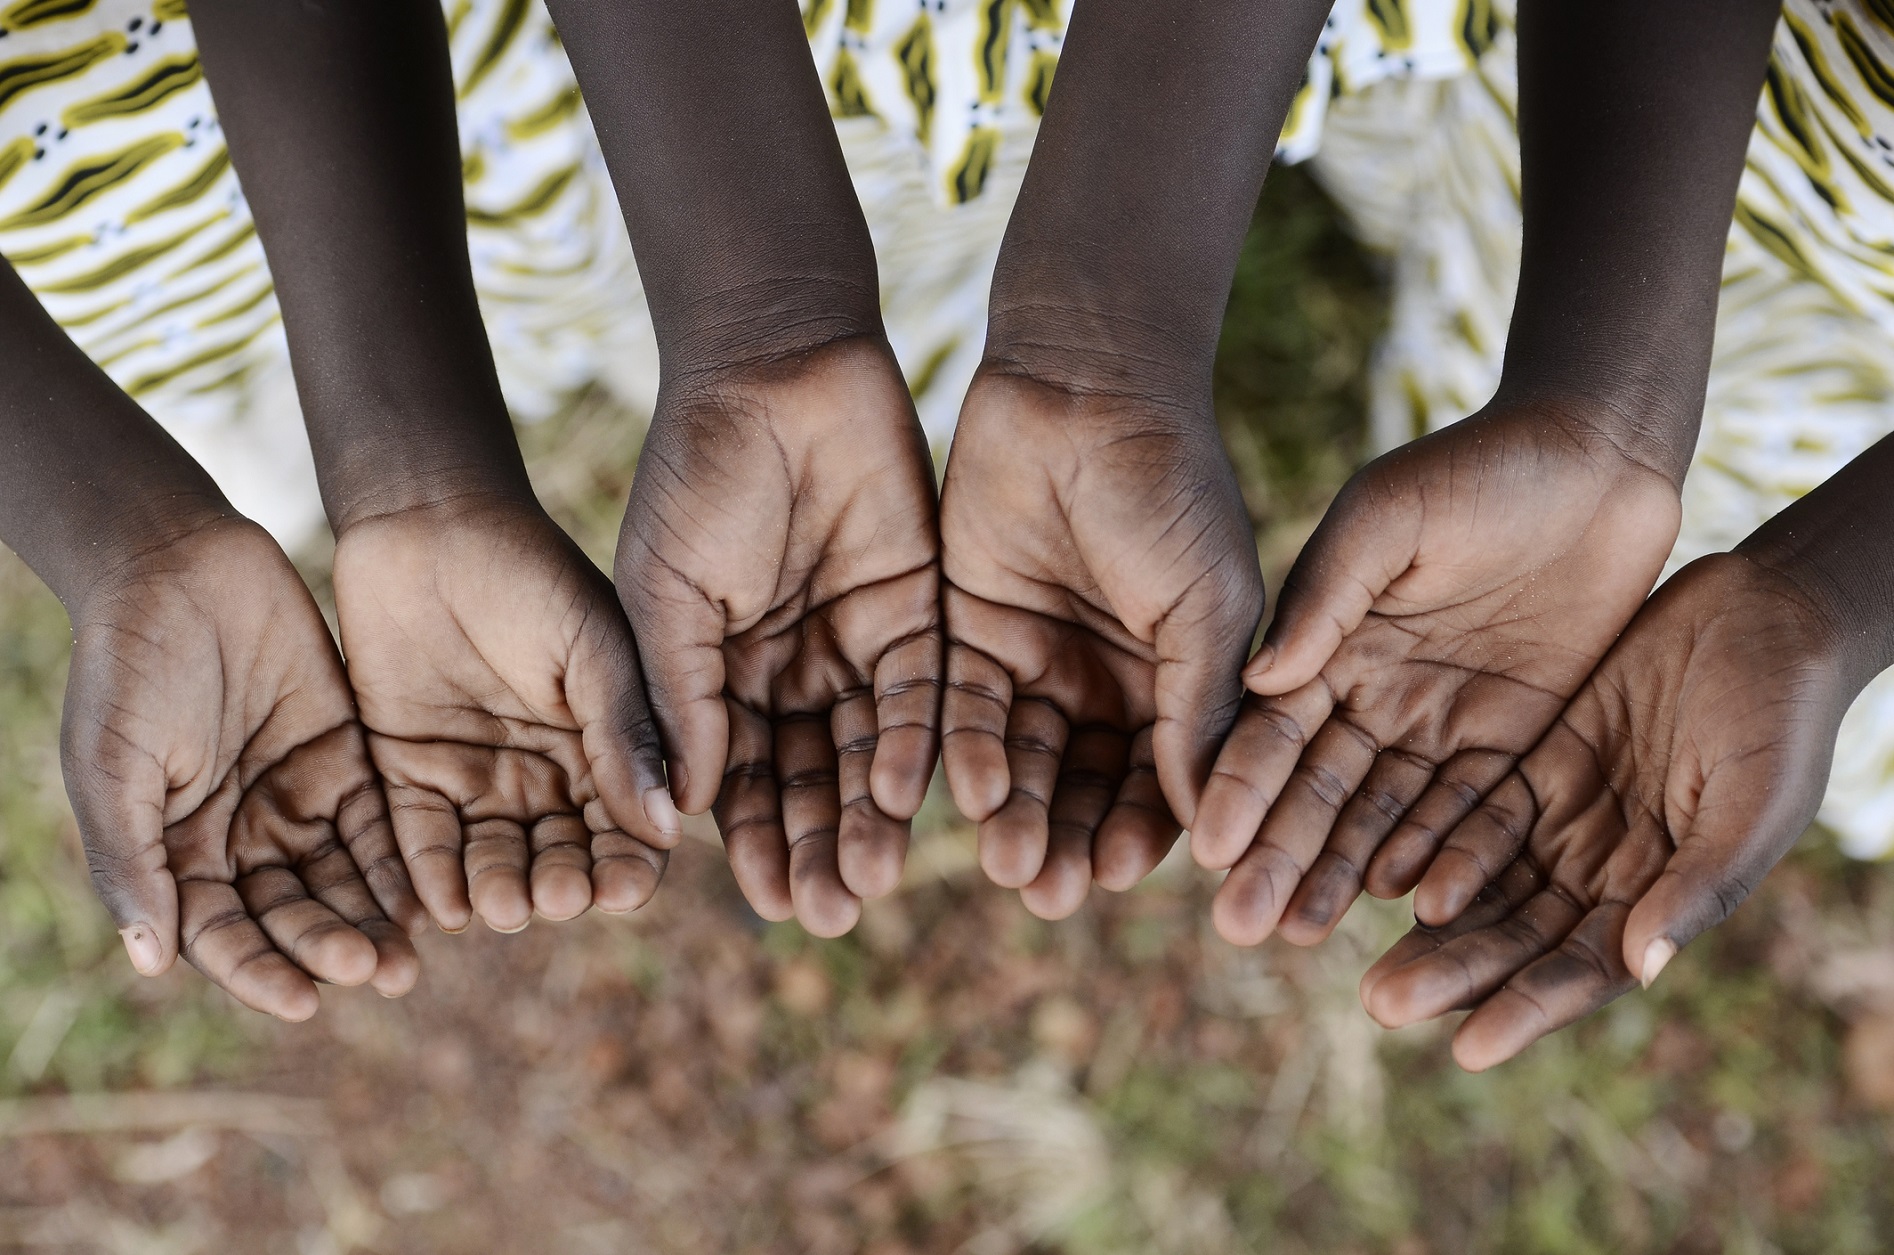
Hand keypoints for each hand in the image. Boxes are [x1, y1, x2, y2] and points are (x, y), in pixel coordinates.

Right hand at [61, 515, 423, 1020]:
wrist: (177, 566)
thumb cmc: (127, 665)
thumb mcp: (113, 764)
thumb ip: (133, 860)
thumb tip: (153, 961)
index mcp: (178, 849)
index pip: (223, 934)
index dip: (261, 972)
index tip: (304, 1002)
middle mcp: (242, 835)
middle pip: (293, 914)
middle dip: (333, 948)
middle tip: (379, 973)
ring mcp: (296, 796)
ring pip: (344, 878)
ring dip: (377, 919)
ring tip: (413, 955)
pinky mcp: (346, 754)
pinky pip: (381, 820)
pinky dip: (404, 860)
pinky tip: (435, 891)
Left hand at [333, 497, 677, 933]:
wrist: (428, 522)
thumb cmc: (532, 572)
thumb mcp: (594, 646)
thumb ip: (626, 730)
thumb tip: (670, 822)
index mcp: (607, 745)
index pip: (629, 826)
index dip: (630, 864)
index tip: (623, 888)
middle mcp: (547, 776)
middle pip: (563, 857)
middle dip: (562, 884)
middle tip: (553, 896)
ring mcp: (478, 779)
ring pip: (495, 860)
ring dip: (501, 890)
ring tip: (501, 905)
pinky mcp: (406, 773)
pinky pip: (421, 840)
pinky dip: (431, 878)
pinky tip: (442, 906)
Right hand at [617, 337, 939, 936]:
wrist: (775, 368)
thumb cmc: (698, 475)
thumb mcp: (667, 595)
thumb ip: (680, 698)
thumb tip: (679, 814)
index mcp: (722, 676)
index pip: (741, 783)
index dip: (754, 844)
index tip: (767, 904)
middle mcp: (792, 673)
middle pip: (812, 783)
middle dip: (820, 848)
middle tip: (831, 915)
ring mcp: (856, 643)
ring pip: (871, 751)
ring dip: (872, 816)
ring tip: (874, 878)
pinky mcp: (919, 608)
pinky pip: (924, 691)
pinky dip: (917, 742)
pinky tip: (907, 791)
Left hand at [937, 368, 1263, 918]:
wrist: (1084, 385)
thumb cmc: (1169, 487)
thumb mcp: (1205, 605)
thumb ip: (1200, 710)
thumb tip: (1211, 825)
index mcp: (1174, 680)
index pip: (1159, 782)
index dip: (1141, 832)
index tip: (1117, 874)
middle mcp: (1102, 682)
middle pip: (1082, 786)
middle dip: (1067, 839)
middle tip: (1046, 891)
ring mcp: (1033, 658)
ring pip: (1018, 761)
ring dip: (1013, 814)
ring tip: (1006, 862)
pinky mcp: (964, 630)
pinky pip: (958, 709)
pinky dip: (960, 753)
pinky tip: (961, 793)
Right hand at [1194, 403, 1681, 945]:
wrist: (1597, 458)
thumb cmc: (1479, 466)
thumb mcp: (1388, 515)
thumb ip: (1326, 595)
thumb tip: (1258, 680)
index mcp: (1329, 639)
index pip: (1273, 728)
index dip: (1240, 786)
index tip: (1208, 845)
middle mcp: (1374, 691)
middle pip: (1318, 788)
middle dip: (1278, 854)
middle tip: (1240, 925)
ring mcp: (1442, 719)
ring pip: (1385, 813)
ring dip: (1342, 872)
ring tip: (1301, 934)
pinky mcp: (1513, 736)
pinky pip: (1472, 808)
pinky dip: (1441, 852)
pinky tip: (1405, 901)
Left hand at [1356, 551, 1851, 1069]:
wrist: (1764, 616)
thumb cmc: (1780, 715)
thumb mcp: (1752, 799)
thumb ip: (1699, 882)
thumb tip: (1641, 963)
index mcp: (1662, 895)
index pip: (1584, 967)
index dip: (1527, 1007)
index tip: (1467, 1048)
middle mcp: (1604, 868)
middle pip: (1517, 935)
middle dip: (1453, 973)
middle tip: (1382, 1004)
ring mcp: (1565, 817)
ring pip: (1484, 884)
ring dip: (1428, 924)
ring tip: (1361, 960)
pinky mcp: (1534, 761)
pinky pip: (1472, 811)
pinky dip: (1430, 843)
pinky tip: (1378, 869)